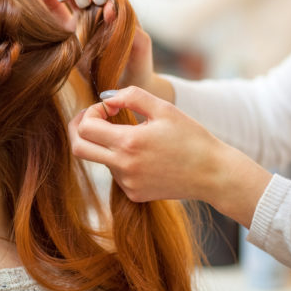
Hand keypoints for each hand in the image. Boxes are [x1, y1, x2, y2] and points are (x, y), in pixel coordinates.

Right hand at [36, 0, 171, 101]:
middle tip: (84, 3)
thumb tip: (108, 8)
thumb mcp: (140, 47)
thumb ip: (129, 29)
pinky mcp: (67, 32)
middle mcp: (97, 5)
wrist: (125, 85)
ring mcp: (80, 17)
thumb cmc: (137, 64)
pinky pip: (54, 11)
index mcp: (116, 2)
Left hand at [68, 86, 272, 227]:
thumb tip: (106, 98)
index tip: (107, 108)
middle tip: (89, 119)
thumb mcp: (164, 108)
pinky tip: (145, 155)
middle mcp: (123, 167)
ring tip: (133, 135)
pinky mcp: (134, 195)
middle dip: (78, 130)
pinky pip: (116, 175)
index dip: (91, 112)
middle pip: (79, 149)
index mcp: (129, 143)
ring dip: (107, 145)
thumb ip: (131, 95)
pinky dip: (122, 161)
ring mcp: (128, 184)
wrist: (213, 174)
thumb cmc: (191, 137)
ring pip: (100, 160)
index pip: (86, 127)